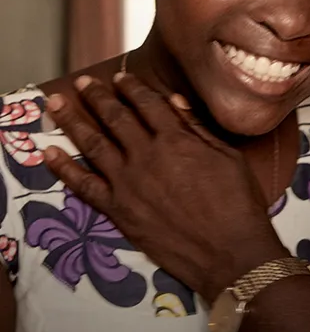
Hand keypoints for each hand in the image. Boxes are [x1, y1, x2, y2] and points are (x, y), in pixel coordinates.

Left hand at [44, 74, 286, 303]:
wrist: (228, 253)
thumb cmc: (238, 205)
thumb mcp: (229, 158)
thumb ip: (199, 130)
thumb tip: (176, 102)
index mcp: (177, 140)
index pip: (148, 104)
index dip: (132, 88)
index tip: (121, 78)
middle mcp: (146, 156)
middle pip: (116, 118)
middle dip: (97, 97)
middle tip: (83, 82)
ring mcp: (128, 183)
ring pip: (93, 144)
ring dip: (73, 121)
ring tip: (58, 104)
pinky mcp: (118, 210)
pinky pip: (84, 185)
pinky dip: (64, 168)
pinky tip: (50, 154)